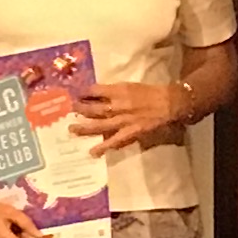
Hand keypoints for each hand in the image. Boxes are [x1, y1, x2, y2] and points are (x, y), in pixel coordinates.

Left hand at [70, 82, 188, 155]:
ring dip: (84, 128)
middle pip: (93, 107)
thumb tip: (96, 95)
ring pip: (99, 124)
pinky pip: (114, 140)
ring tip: (71, 129)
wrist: (169, 102)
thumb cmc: (149, 92)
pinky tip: (92, 152)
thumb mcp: (129, 86)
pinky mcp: (130, 131)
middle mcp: (118, 104)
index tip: (76, 95)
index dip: (83, 93)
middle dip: (79, 109)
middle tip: (69, 111)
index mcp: (118, 90)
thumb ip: (112, 91)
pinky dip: (103, 147)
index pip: (94, 90)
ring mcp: (123, 120)